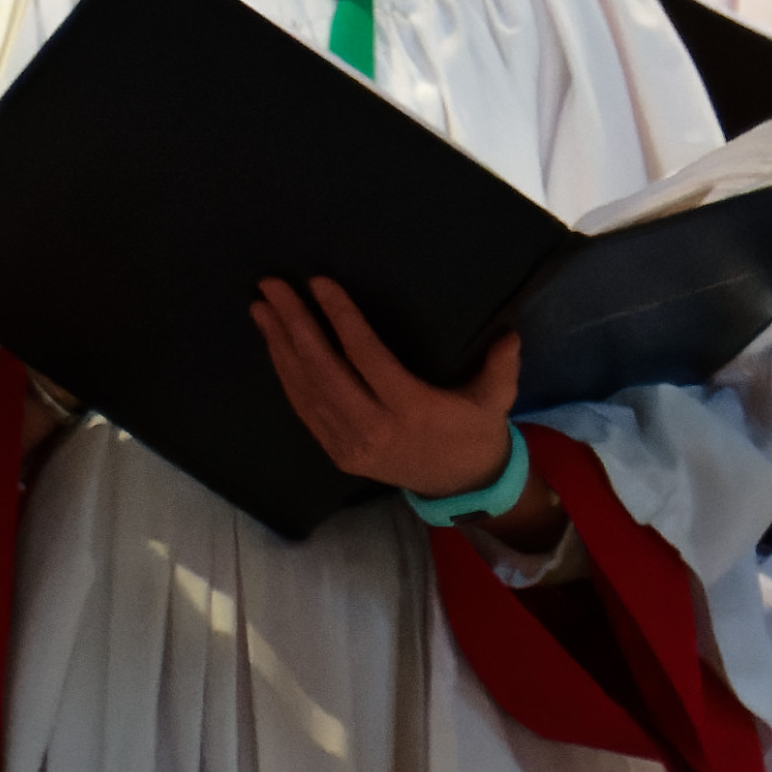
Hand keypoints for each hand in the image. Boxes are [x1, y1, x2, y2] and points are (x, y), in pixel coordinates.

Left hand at [255, 279, 529, 500]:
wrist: (461, 489)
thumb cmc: (476, 433)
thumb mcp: (496, 399)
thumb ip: (501, 365)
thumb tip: (508, 332)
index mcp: (410, 409)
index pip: (365, 355)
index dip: (340, 318)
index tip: (318, 283)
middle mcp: (373, 427)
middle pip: (323, 369)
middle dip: (294, 324)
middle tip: (272, 287)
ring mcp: (350, 444)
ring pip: (306, 390)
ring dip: (280, 346)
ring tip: (263, 309)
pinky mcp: (338, 452)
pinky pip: (305, 410)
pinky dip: (286, 376)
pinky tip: (275, 347)